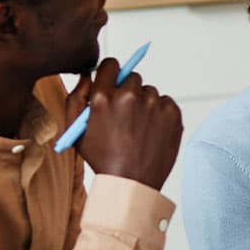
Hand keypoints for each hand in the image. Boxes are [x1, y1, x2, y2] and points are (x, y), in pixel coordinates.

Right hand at [67, 56, 183, 188]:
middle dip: (127, 91)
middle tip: (125, 114)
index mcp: (103, 97)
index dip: (110, 74)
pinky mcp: (172, 113)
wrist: (131, 184)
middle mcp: (129, 96)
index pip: (110, 64)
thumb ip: (76, 97)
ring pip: (149, 92)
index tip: (113, 84)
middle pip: (132, 77)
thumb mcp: (77, 131)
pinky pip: (165, 103)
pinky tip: (150, 132)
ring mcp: (153, 104)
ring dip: (144, 104)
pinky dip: (160, 114)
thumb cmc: (102, 159)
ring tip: (138, 129)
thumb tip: (87, 75)